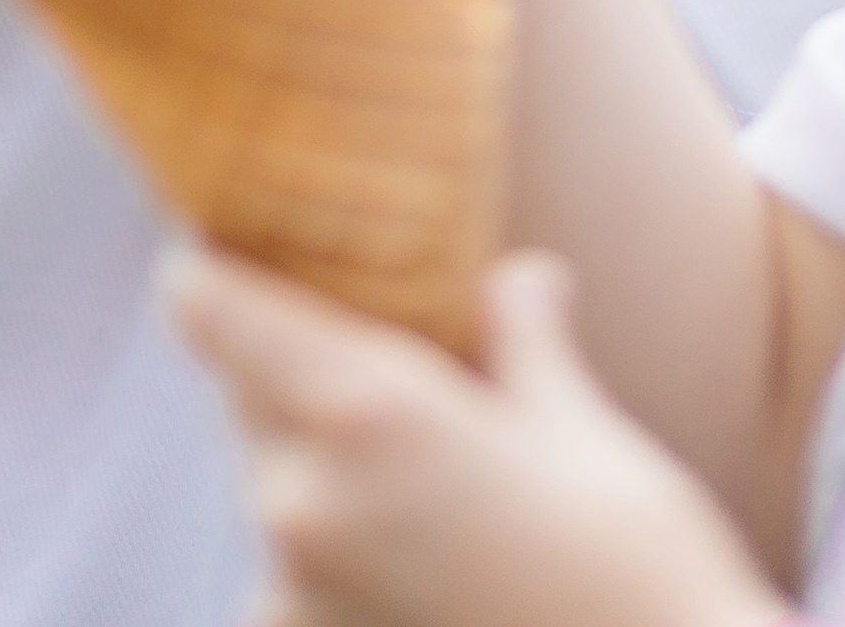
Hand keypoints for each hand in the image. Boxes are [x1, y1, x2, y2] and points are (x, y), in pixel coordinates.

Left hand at [170, 250, 789, 626]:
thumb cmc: (635, 568)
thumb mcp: (582, 430)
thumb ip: (523, 339)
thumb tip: (520, 277)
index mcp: (359, 409)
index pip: (208, 305)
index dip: (214, 270)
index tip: (229, 252)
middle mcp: (300, 500)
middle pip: (250, 399)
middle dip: (302, 381)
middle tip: (396, 384)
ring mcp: (294, 597)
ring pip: (277, 493)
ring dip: (326, 482)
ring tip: (440, 505)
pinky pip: (293, 584)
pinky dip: (339, 570)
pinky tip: (428, 579)